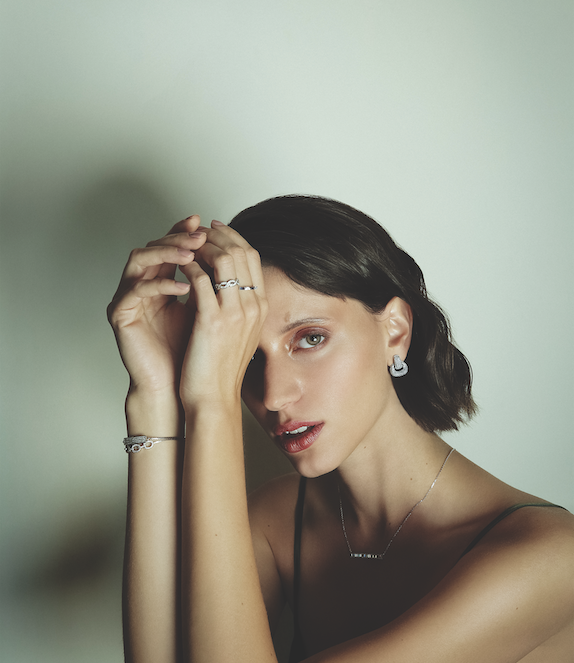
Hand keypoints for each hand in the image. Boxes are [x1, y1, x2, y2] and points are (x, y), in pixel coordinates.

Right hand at [107, 215, 206, 396]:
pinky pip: (136, 290)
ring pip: (140, 259)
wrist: (175, 386)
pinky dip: (161, 284)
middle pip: (154, 245)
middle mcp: (141, 283)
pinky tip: (185, 288)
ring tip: (193, 254)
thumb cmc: (192, 351)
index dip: (189, 232)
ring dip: (168, 252)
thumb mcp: (209, 308)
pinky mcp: (120, 313)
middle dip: (180, 237)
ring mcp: (128, 297)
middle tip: (200, 233)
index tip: (212, 223)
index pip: (173, 246)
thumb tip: (240, 254)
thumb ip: (213, 282)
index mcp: (161, 280)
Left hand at [178, 221, 266, 408]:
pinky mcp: (213, 320)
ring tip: (185, 247)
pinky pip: (200, 280)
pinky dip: (187, 268)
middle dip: (215, 235)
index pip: (251, 256)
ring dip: (200, 247)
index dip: (231, 237)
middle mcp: (253, 305)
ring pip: (221, 259)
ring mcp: (236, 312)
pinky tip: (177, 268)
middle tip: (196, 231)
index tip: (213, 230)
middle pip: (239, 251)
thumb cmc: (221, 368)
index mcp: (260, 306)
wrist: (214, 398)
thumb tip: (225, 279)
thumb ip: (237, 304)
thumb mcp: (239, 331)